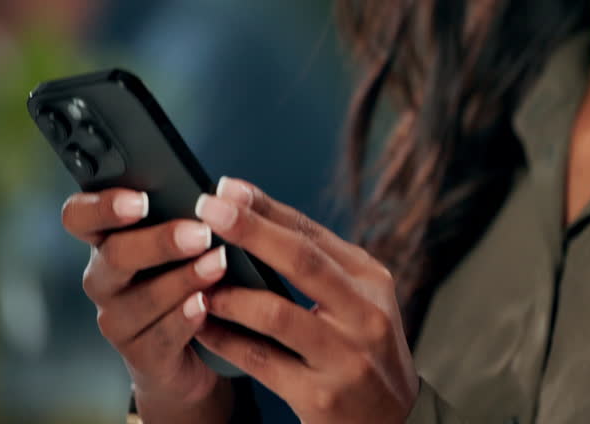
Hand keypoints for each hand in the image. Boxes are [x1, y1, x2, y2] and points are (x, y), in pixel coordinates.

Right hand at [61, 188, 228, 404]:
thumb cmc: (192, 279)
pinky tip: (205, 304)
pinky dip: (184, 318)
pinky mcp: (140, 355)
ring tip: (219, 264)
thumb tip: (226, 192)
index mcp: (109, 240)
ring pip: (141, 298)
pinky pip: (160, 336)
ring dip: (183, 280)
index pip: (79, 216)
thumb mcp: (193, 242)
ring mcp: (117, 319)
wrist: (198, 353)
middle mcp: (105, 278)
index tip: (140, 200)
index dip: (101, 206)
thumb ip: (199, 215)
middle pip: (114, 255)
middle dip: (160, 242)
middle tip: (201, 233)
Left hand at [192, 177, 419, 423]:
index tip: (226, 188)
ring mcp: (345, 357)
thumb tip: (253, 215)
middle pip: (302, 260)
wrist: (393, 420)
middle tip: (206, 207)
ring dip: (229, 294)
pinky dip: (225, 340)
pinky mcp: (321, 396)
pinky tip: (202, 326)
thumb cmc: (364, 349)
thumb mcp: (358, 300)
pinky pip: (260, 361)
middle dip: (250, 230)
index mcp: (372, 280)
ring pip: (276, 313)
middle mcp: (365, 313)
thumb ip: (318, 266)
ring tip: (196, 279)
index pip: (314, 234)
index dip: (267, 208)